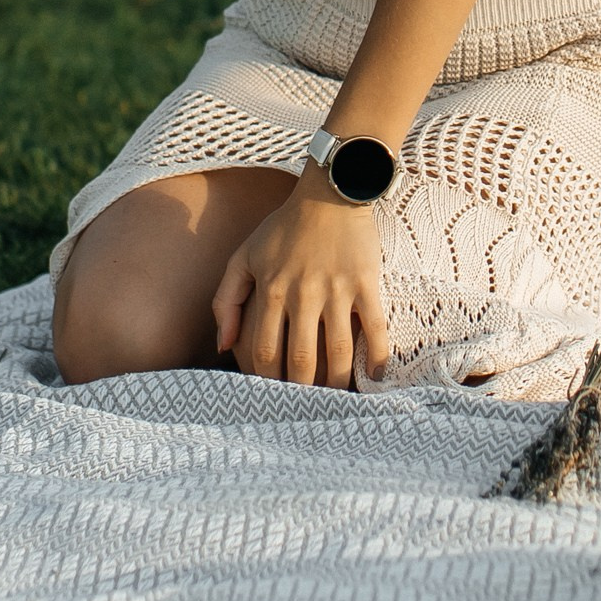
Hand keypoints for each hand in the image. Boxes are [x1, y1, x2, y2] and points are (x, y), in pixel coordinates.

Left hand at [213, 183, 392, 385]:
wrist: (330, 192)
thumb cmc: (283, 227)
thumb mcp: (243, 257)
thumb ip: (225, 301)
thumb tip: (223, 347)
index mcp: (272, 289)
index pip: (265, 350)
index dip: (267, 381)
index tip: (271, 397)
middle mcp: (304, 293)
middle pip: (301, 358)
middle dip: (301, 390)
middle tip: (304, 409)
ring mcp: (338, 289)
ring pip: (338, 351)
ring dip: (337, 382)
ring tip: (335, 400)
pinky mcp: (367, 282)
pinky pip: (376, 327)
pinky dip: (377, 355)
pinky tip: (373, 375)